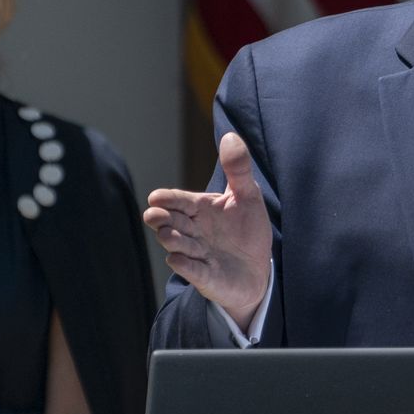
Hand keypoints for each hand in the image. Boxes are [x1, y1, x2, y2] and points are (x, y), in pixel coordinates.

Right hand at [144, 132, 273, 329]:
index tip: (158, 197)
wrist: (258, 269)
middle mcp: (193, 230)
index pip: (177, 200)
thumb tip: (230, 136)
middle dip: (161, 219)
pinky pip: (192, 271)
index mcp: (199, 209)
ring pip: (177, 246)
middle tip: (155, 215)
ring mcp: (197, 254)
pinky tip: (178, 260)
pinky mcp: (205, 276)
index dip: (167, 199)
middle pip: (170, 222)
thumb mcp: (248, 196)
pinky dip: (184, 266)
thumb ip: (239, 169)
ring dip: (172, 240)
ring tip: (169, 234)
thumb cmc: (247, 230)